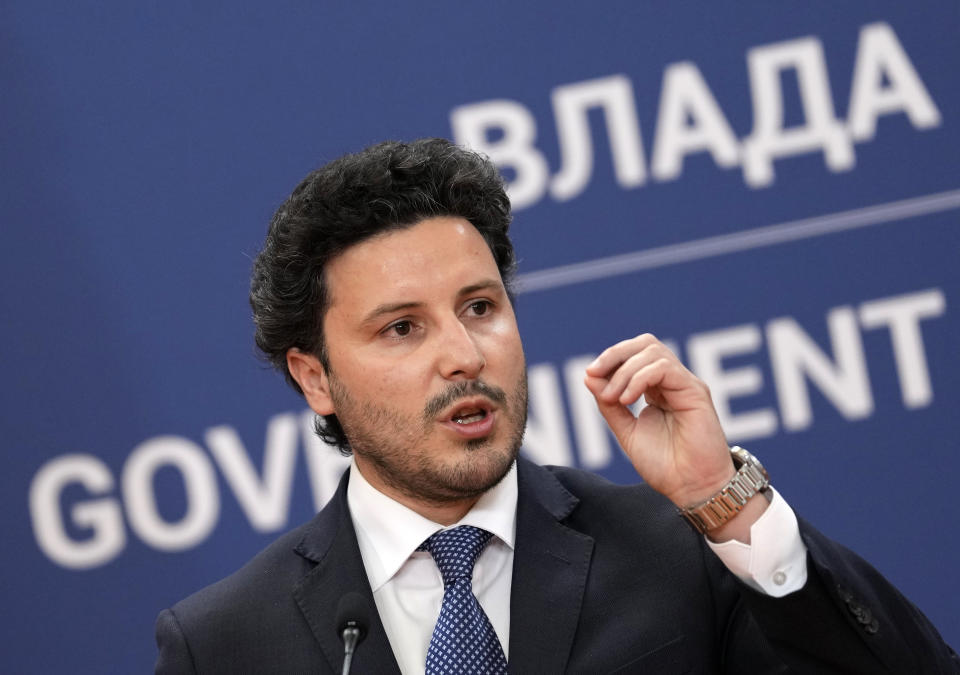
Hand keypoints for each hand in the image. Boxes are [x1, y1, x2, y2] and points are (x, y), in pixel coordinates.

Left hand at [584, 334, 734, 507]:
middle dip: (615, 354)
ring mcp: (685, 384)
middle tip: (595, 373)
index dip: (610, 358)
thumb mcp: (627, 431)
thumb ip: (609, 405)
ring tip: (614, 398)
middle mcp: (673, 382)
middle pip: (645, 344)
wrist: (690, 488)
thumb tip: (589, 376)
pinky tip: (627, 399)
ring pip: (653, 353)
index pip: (634, 354)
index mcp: (657, 389)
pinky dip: (640, 378)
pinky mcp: (695, 392)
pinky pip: (664, 368)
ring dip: (624, 371)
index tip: (590, 375)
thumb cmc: (665, 465)